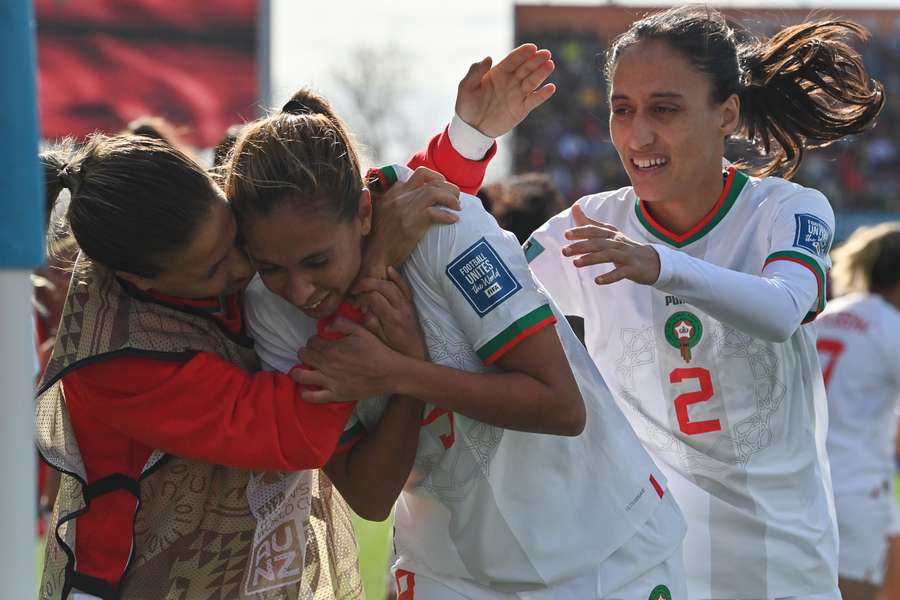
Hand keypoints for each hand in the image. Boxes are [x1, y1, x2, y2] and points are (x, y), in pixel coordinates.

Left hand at [292, 318, 406, 403]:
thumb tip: (325, 327)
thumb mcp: (361, 330)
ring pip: (301, 375)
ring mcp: (329, 380)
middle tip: (312, 354)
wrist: (389, 372)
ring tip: (302, 369)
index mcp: (332, 348)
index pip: (311, 342)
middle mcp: (327, 364)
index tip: (319, 343)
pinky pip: (312, 397)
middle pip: (304, 355)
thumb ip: (341, 323)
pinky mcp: (335, 395)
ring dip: (298, 371)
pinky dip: (305, 393)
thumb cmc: (376, 350)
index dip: (313, 341)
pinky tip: (306, 388)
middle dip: (305, 353)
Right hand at [353, 266, 425, 359]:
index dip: (362, 296)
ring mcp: (407, 304)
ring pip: (393, 284)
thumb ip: (371, 323)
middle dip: (367, 283)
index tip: (355, 301)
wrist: (414, 352)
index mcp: (392, 318)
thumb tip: (365, 308)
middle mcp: (401, 308)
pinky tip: (389, 269)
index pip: (374, 297)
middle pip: (384, 286)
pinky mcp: (410, 303)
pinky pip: (405, 286)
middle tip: (355, 288)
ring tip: (365, 281)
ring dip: (378, 279)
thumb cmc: (394, 348)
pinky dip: (397, 276)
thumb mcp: (379, 339)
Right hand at [362, 167, 459, 277]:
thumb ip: (397, 201)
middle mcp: (399, 196)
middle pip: (430, 180)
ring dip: (450, 197)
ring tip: (458, 207)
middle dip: (448, 185)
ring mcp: (405, 207)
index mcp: (393, 192)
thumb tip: (418, 199)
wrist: (374, 256)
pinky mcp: (412, 222)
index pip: (420, 175)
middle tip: (456, 196)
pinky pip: (436, 213)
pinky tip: (453, 220)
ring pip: (435, 192)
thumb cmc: (381, 238)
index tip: (444, 187)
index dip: (436, 179)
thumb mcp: (384, 212)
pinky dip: (447, 215)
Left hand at [456, 43, 555, 137]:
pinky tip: (551, 87)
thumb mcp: (466, 87)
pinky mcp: (522, 109)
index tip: (532, 47)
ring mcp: (518, 94)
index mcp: (499, 72)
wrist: (472, 128)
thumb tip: (489, 58)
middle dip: (536, 60)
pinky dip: (543, 94)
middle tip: (546, 54)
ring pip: (532, 81)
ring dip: (542, 73)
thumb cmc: (467, 105)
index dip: (522, 53)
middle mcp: (511, 81)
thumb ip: (475, 72)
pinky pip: (534, 100)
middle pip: (526, 68)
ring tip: (550, 65)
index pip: (513, 60)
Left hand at [562, 204, 660, 284]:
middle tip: (564, 251)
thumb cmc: (625, 247)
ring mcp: (626, 255)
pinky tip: (597, 281)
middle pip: (598, 242)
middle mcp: (618, 243)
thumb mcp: (608, 234)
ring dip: (591, 259)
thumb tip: (575, 207)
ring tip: (576, 263)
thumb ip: (590, 223)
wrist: (653, 261)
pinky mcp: (633, 269)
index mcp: (611, 235)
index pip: (594, 230)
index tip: (566, 235)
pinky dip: (609, 277)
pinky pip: (621, 273)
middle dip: (581, 246)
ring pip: (608, 255)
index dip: (580, 231)